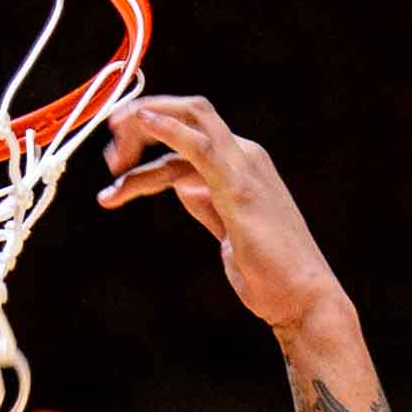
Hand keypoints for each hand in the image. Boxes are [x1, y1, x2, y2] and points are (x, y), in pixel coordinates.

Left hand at [98, 96, 348, 333]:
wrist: (301, 297)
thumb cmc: (269, 273)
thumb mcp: (228, 231)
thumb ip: (207, 205)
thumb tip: (183, 188)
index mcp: (242, 165)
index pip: (187, 137)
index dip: (147, 145)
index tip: (116, 171)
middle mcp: (245, 156)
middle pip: (187, 114)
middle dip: (141, 123)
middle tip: (110, 158)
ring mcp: (244, 166)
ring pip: (190, 119)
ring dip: (145, 127)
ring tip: (112, 160)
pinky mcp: (239, 186)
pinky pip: (199, 146)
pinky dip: (169, 130)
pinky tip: (143, 122)